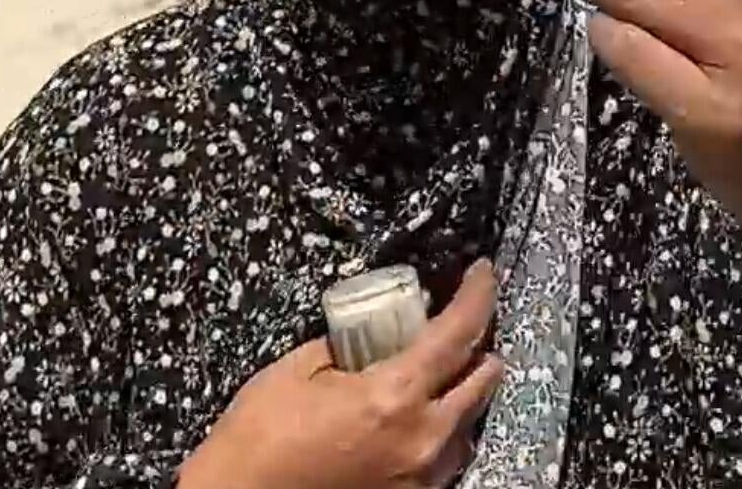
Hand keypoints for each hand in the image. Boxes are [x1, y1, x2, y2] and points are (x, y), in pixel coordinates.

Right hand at [180, 262, 502, 488]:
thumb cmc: (258, 438)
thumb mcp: (296, 371)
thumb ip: (346, 347)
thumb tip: (371, 334)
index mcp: (394, 398)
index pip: (457, 334)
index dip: (478, 295)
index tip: (484, 272)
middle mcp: (423, 439)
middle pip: (483, 380)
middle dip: (480, 345)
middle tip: (460, 324)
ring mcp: (423, 477)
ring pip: (470, 424)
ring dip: (462, 392)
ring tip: (438, 374)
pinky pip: (448, 458)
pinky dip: (443, 430)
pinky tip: (417, 419)